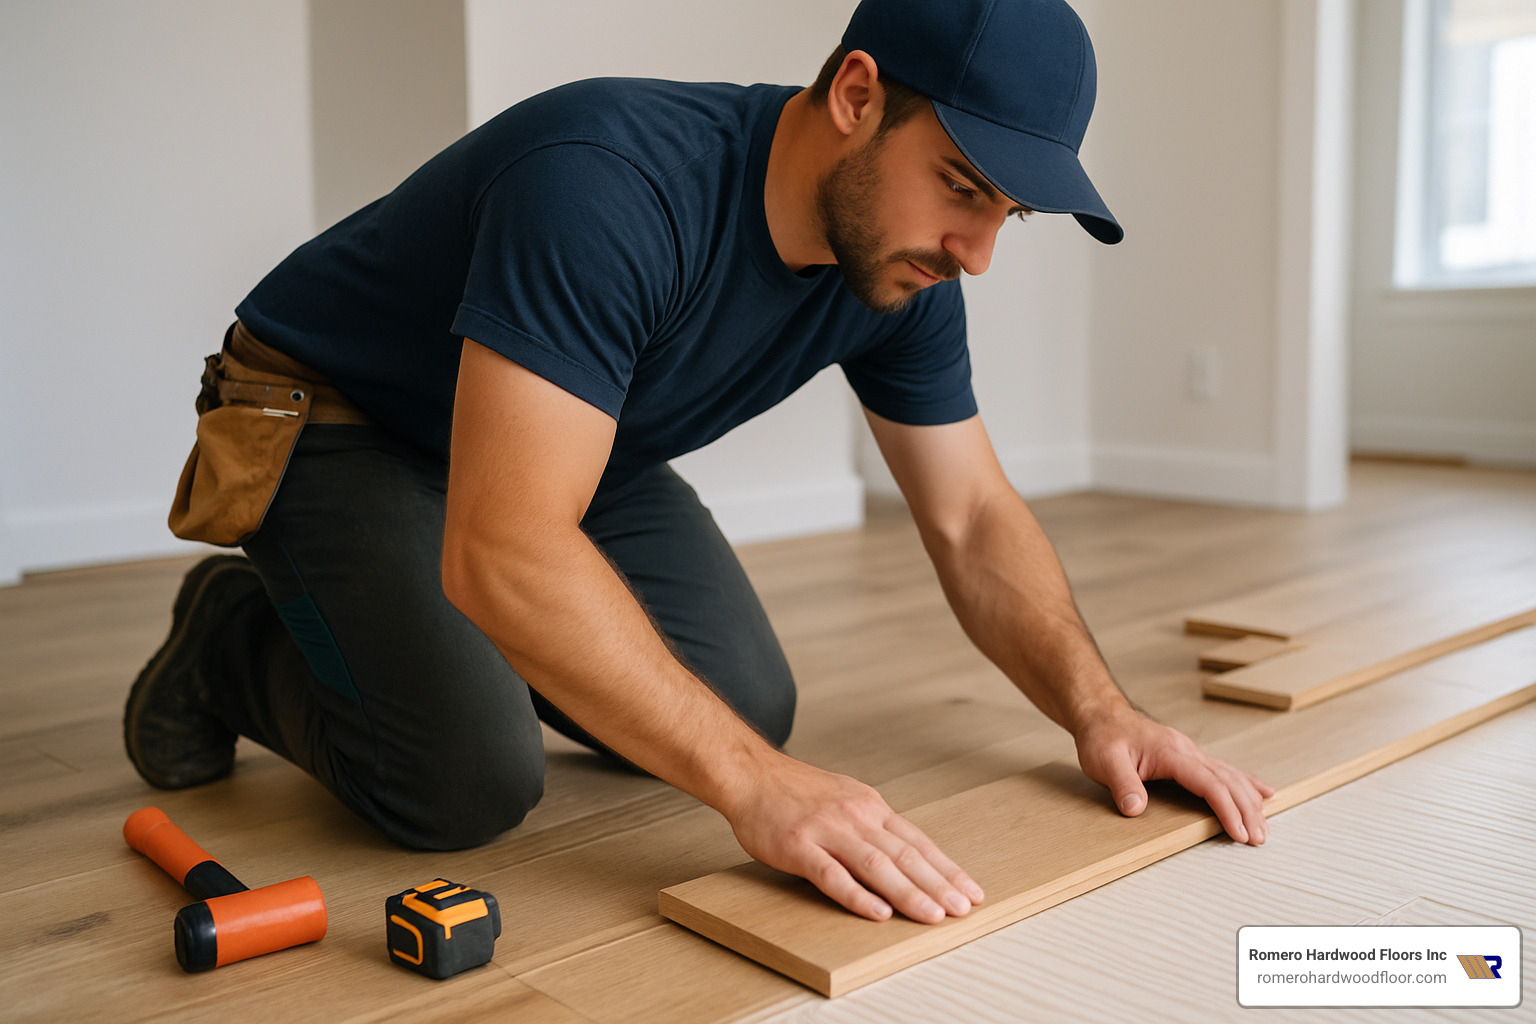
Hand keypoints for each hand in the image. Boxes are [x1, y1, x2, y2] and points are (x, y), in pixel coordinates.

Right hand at [725, 754, 984, 922]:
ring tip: (932, 915)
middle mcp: (855, 816)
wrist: (751, 775)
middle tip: (962, 910)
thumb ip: (873, 825)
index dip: (946, 869)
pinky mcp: (799, 846)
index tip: (970, 891)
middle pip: (905, 855)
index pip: (918, 842)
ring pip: (877, 866)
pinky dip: (858, 896)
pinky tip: (878, 913)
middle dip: (938, 885)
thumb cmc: (796, 791)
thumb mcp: (846, 798)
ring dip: (908, 893)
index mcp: (870, 807)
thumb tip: (907, 855)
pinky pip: (832, 875)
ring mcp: (827, 831)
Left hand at [1074, 703, 1274, 844]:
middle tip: (1258, 838)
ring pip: (1231, 775)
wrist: (1101, 713)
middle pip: (1228, 780)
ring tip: (1262, 827)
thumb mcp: (1104, 761)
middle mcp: (1187, 750)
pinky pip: (1224, 770)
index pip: (1209, 783)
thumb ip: (1122, 784)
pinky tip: (1262, 793)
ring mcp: (1190, 751)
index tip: (1239, 833)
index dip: (1227, 809)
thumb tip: (1134, 809)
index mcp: (1170, 752)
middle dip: (1247, 810)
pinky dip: (1246, 783)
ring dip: (1250, 801)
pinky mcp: (1189, 755)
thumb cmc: (1103, 736)